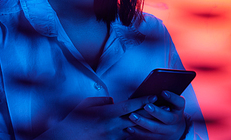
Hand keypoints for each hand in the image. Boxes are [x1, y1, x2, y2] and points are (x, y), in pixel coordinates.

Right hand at [36, 95, 154, 139]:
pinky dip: (134, 134)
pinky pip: (126, 139)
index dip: (143, 100)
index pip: (130, 106)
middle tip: (165, 109)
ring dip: (146, 124)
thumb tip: (113, 100)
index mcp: (107, 113)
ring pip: (134, 130)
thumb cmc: (74, 120)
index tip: (154, 96)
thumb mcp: (87, 104)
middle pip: (137, 118)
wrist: (66, 139)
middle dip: (151, 113)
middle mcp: (112, 126)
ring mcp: (113, 137)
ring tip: (158, 120)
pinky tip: (143, 131)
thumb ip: (103, 100)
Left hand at [126, 91, 186, 139]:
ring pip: (155, 128)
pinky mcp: (159, 138)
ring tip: (132, 116)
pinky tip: (129, 127)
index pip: (179, 102)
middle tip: (146, 106)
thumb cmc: (169, 109)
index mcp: (178, 109)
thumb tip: (151, 86)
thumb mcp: (171, 102)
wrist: (175, 129)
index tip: (163, 92)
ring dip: (143, 122)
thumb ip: (163, 96)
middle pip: (167, 118)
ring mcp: (168, 131)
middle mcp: (175, 121)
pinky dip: (138, 132)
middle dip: (156, 112)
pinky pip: (148, 136)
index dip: (172, 97)